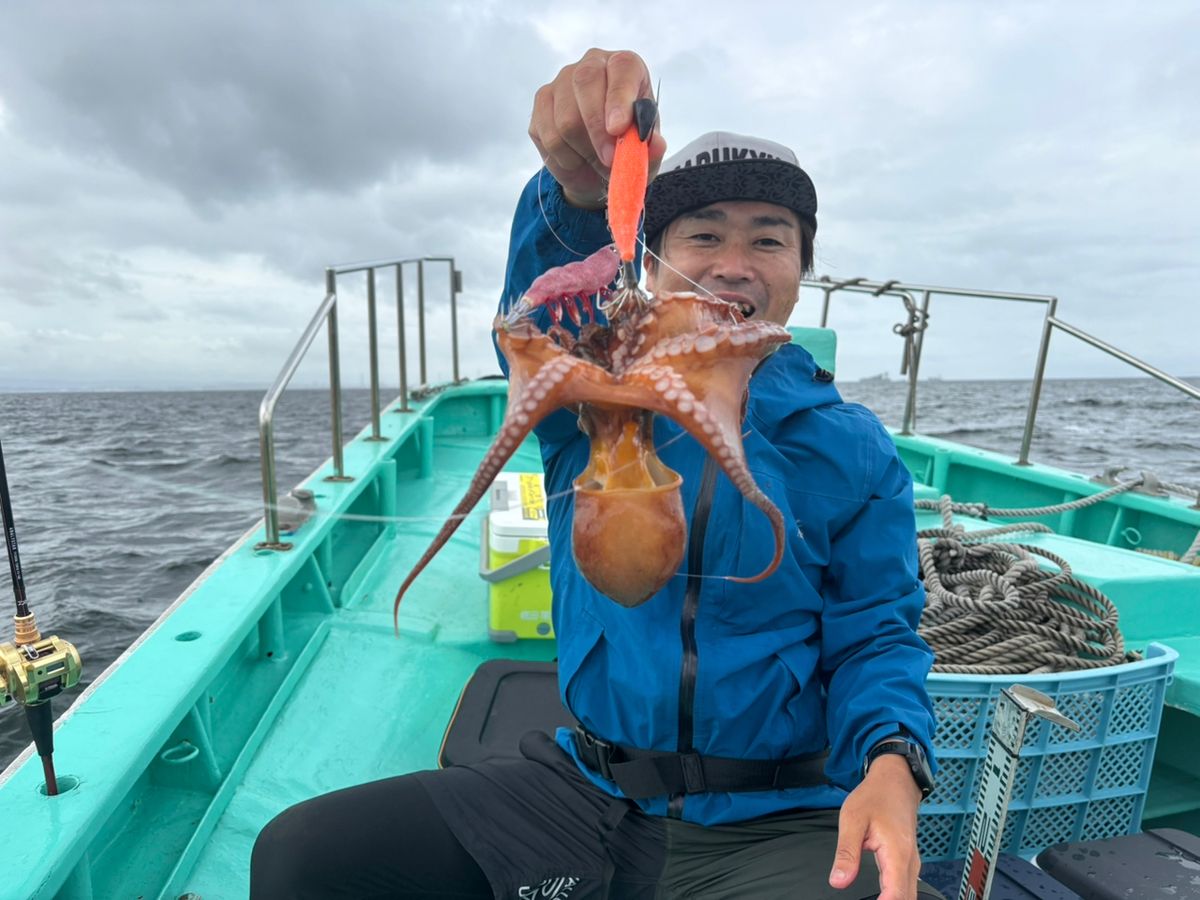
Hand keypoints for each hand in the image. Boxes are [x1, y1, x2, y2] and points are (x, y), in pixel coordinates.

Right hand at [528, 48, 666, 208]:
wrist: (595, 167)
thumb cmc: (625, 148)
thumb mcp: (646, 153)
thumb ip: (653, 148)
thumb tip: (656, 145)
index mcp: (625, 67)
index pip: (622, 67)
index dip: (619, 97)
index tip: (618, 129)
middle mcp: (592, 65)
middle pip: (586, 83)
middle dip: (597, 129)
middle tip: (610, 160)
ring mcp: (562, 82)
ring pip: (566, 118)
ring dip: (584, 151)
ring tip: (598, 163)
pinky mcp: (542, 104)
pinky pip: (549, 136)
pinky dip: (566, 158)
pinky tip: (577, 160)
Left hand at [830, 754, 922, 899]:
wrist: (896, 781)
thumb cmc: (874, 797)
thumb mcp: (852, 820)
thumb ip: (847, 853)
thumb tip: (838, 882)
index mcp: (897, 854)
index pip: (894, 895)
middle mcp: (910, 863)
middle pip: (905, 899)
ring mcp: (912, 864)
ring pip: (908, 896)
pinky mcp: (908, 862)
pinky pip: (906, 888)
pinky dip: (894, 897)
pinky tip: (880, 898)